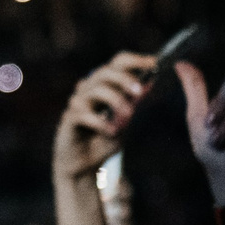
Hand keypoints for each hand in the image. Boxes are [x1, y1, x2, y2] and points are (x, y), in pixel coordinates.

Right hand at [52, 53, 154, 184]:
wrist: (85, 165)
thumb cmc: (105, 139)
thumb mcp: (126, 120)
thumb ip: (135, 103)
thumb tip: (151, 83)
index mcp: (106, 84)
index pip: (119, 63)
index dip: (136, 60)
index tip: (155, 64)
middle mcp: (89, 88)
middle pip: (105, 72)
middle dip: (124, 80)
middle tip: (140, 92)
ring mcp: (78, 102)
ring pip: (95, 90)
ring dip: (115, 102)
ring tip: (127, 120)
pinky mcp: (69, 118)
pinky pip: (84, 113)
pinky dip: (101, 122)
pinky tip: (111, 132)